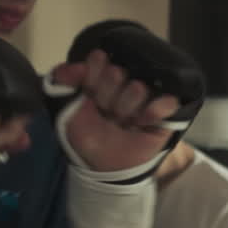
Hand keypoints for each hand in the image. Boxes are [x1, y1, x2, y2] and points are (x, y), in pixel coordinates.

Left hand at [50, 49, 178, 171]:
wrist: (109, 168)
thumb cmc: (88, 139)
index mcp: (100, 78)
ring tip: (122, 123)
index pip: (97, 60)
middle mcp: (123, 82)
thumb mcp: (65, 113)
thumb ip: (62, 83)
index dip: (92, 77)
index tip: (89, 95)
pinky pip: (166, 101)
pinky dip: (154, 111)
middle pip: (115, 73)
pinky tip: (143, 122)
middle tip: (106, 114)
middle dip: (106, 98)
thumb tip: (72, 65)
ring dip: (126, 110)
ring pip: (137, 88)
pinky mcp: (165, 111)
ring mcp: (145, 95)